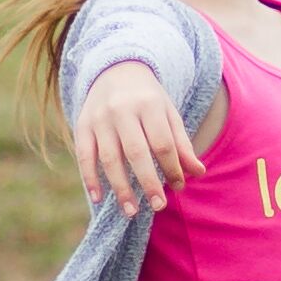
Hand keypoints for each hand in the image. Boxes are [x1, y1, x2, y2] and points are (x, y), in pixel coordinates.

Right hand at [72, 58, 198, 215]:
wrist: (116, 70)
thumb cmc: (148, 99)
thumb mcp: (169, 114)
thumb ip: (182, 144)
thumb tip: (197, 173)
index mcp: (149, 105)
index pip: (163, 143)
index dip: (172, 167)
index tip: (179, 186)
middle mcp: (122, 110)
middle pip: (136, 152)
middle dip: (148, 182)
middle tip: (159, 206)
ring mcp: (99, 118)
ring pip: (109, 158)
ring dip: (120, 187)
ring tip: (132, 211)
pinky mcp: (82, 125)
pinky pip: (84, 156)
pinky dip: (90, 178)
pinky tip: (99, 198)